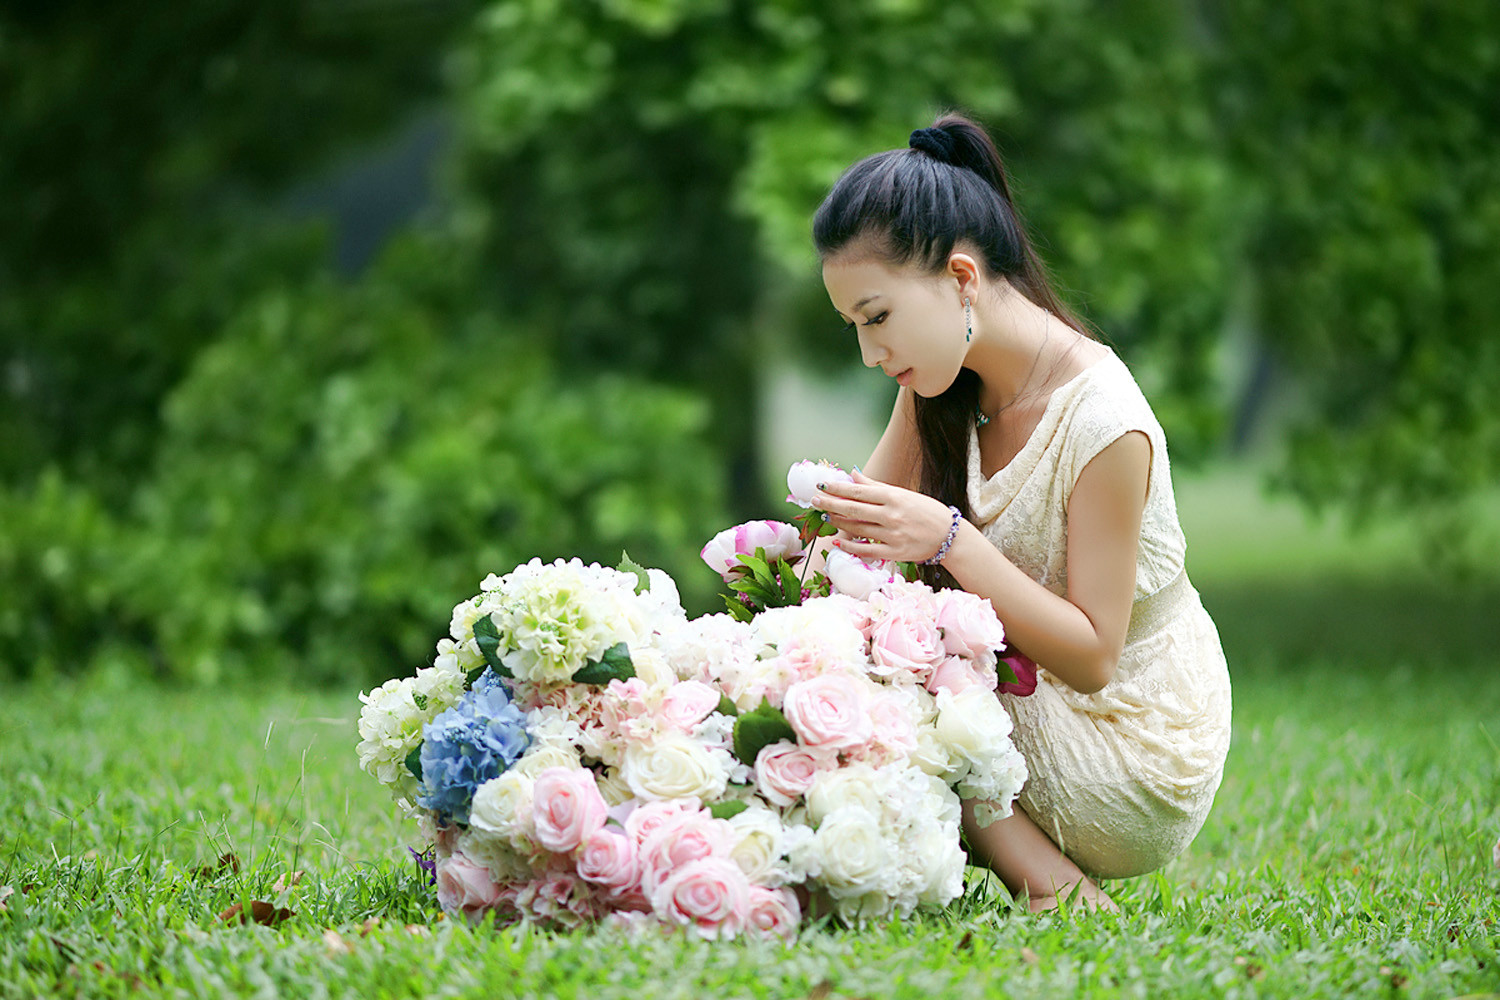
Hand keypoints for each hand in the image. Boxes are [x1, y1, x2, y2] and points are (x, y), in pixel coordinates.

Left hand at [813, 469, 958, 563]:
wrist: (949, 536)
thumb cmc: (926, 511)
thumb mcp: (903, 494)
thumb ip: (876, 486)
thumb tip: (853, 474)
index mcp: (894, 497)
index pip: (859, 491)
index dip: (837, 488)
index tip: (821, 485)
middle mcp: (891, 515)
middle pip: (853, 509)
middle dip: (830, 504)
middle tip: (813, 500)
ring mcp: (892, 535)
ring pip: (857, 528)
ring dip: (837, 522)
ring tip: (824, 516)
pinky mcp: (895, 552)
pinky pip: (866, 550)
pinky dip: (850, 546)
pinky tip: (837, 541)